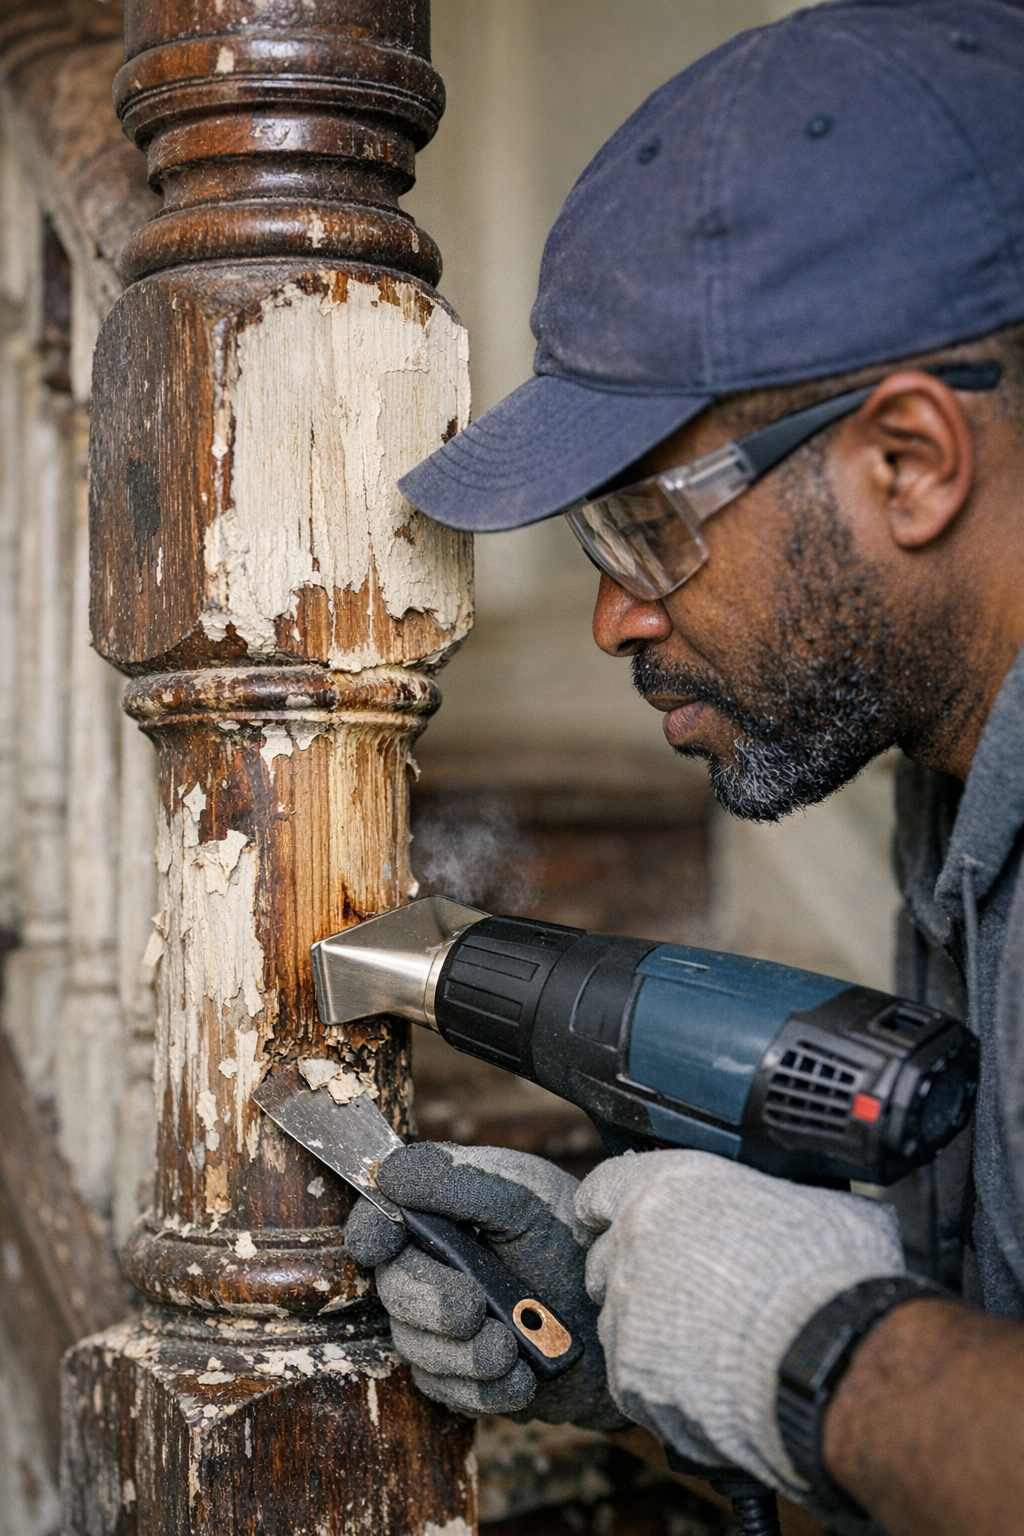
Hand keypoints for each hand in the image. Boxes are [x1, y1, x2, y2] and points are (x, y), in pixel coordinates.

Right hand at [345, 1141, 627, 1428]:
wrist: (617, 1325)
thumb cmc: (571, 1246)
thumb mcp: (527, 1199)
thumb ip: (462, 1181)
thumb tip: (390, 1174)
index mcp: (444, 1213)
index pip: (381, 1216)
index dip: (371, 1229)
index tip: (379, 1245)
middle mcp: (434, 1266)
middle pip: (393, 1287)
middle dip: (430, 1302)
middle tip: (471, 1309)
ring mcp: (442, 1326)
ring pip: (414, 1346)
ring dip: (464, 1353)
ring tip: (512, 1349)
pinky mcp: (460, 1378)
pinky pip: (447, 1392)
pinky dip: (485, 1389)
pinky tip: (520, 1378)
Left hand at [576, 1150, 904, 1499]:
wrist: (829, 1358)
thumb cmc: (827, 1274)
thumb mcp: (809, 1200)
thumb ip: (772, 1197)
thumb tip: (795, 1202)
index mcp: (665, 1188)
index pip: (602, 1189)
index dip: (609, 1207)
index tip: (614, 1220)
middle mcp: (632, 1245)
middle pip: (603, 1259)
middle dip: (632, 1272)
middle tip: (681, 1288)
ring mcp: (626, 1314)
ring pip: (617, 1321)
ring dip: (648, 1330)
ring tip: (703, 1343)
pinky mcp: (632, 1377)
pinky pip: (634, 1378)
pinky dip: (660, 1383)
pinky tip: (705, 1383)